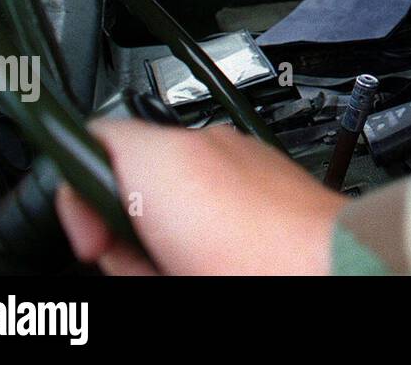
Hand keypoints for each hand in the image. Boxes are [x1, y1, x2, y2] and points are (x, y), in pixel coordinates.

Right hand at [55, 120, 345, 274]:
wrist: (334, 270)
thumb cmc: (255, 270)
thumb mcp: (152, 268)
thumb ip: (114, 240)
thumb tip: (104, 238)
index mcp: (162, 160)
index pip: (87, 141)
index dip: (77, 196)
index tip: (91, 238)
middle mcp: (203, 142)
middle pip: (132, 163)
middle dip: (128, 211)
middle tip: (145, 260)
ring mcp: (242, 148)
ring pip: (178, 171)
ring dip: (170, 210)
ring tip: (190, 260)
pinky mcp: (271, 163)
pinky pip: (220, 174)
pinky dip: (210, 205)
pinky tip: (223, 249)